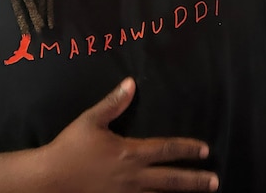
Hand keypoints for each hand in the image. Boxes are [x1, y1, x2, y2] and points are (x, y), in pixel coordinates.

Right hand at [40, 77, 219, 192]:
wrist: (51, 179)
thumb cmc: (70, 148)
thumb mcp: (91, 120)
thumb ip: (113, 103)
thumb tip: (131, 83)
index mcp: (130, 153)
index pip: (166, 150)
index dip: (187, 149)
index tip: (205, 150)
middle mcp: (133, 176)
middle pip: (171, 179)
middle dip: (195, 181)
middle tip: (214, 182)